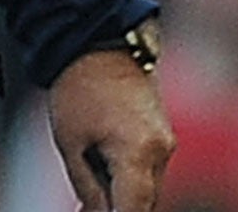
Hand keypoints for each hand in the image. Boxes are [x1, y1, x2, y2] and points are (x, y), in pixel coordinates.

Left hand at [47, 49, 175, 211]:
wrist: (99, 42)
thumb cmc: (79, 86)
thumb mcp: (70, 142)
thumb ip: (87, 187)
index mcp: (138, 153)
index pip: (135, 209)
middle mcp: (161, 151)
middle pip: (145, 202)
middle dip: (120, 207)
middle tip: (90, 206)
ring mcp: (166, 142)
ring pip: (149, 187)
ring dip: (126, 193)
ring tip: (92, 172)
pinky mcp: (164, 134)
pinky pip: (151, 168)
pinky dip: (131, 176)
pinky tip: (105, 167)